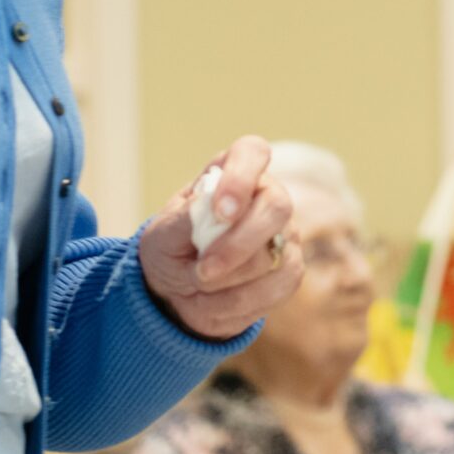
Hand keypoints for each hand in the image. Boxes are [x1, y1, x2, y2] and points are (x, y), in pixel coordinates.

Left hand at [138, 136, 303, 340]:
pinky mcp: (289, 268)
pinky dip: (240, 301)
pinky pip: (278, 286)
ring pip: (273, 256)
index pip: (252, 152)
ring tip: (197, 285)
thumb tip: (212, 208)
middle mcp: (266, 196)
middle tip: (202, 270)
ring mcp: (284, 233)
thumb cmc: (171, 250)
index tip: (221, 212)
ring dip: (227, 281)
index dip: (241, 178)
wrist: (177, 293)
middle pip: (276, 207)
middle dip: (237, 245)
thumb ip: (186, 219)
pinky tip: (216, 301)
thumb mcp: (163, 234)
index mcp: (231, 173)